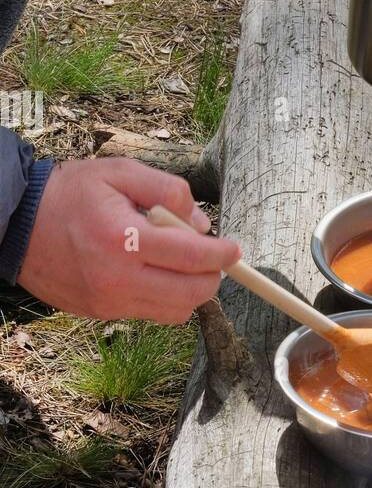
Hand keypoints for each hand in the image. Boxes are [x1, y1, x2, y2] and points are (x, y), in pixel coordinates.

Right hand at [17, 159, 240, 323]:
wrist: (16, 224)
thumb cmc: (70, 192)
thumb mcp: (120, 172)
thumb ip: (168, 191)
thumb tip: (202, 225)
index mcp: (124, 239)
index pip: (191, 257)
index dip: (222, 254)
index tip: (234, 249)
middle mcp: (117, 278)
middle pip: (191, 294)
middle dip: (211, 277)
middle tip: (212, 258)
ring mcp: (109, 301)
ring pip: (174, 311)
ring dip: (190, 291)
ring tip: (181, 264)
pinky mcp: (101, 313)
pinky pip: (150, 315)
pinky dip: (165, 298)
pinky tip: (154, 273)